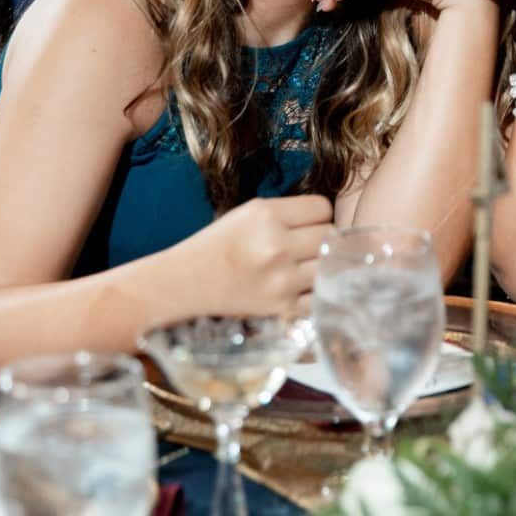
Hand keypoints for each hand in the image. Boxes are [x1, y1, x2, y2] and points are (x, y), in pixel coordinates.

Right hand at [174, 195, 333, 317]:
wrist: (186, 283)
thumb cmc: (218, 244)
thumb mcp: (249, 213)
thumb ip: (288, 213)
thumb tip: (327, 219)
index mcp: (267, 215)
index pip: (322, 207)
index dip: (318, 215)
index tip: (307, 224)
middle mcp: (276, 245)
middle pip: (330, 235)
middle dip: (322, 239)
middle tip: (306, 247)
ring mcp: (282, 279)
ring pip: (329, 265)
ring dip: (320, 267)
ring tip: (303, 268)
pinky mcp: (282, 308)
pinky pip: (320, 297)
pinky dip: (315, 295)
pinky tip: (300, 289)